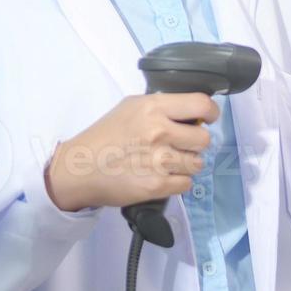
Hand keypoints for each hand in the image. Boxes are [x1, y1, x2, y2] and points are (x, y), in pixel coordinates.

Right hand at [46, 93, 217, 211]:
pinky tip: (160, 176)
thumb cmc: (104, 136)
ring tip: (165, 163)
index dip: (210, 112)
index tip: (207, 119)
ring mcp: (159, 161)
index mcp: (153, 108)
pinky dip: (177, 182)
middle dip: (194, 144)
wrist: (79, 167)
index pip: (201, 104)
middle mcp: (159, 132)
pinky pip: (186, 184)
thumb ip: (160, 107)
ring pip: (197, 164)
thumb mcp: (130, 108)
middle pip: (203, 139)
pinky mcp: (157, 186)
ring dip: (185, 164)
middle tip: (179, 145)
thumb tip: (190, 114)